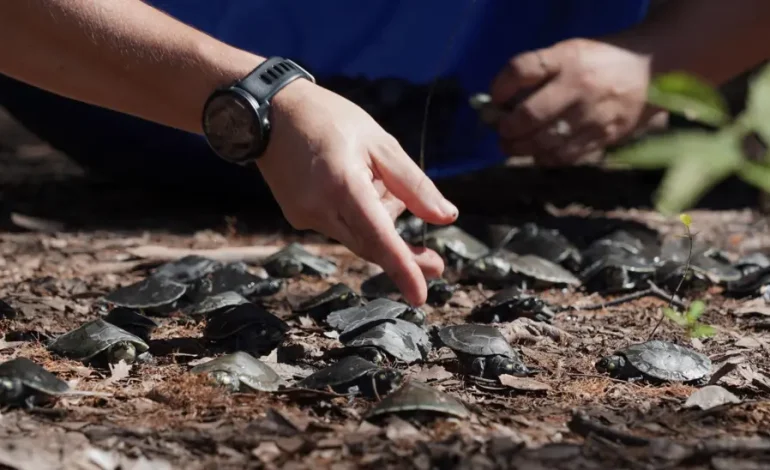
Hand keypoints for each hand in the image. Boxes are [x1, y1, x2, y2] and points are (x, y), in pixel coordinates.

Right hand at [257, 79, 458, 305]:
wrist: (270, 112)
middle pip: (370, 246)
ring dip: (378, 223)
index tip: (420, 296)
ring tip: (379, 182)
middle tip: (436, 261)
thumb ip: (414, 184)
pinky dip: (356, 217)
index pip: (379, 237)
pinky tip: (353, 184)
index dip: (402, 268)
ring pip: (355, 237)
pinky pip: (338, 228)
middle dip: (403, 256)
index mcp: (344, 185)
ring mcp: (304, 216)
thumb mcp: (380, 142)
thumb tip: (446, 217)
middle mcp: (320, 208)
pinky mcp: (297, 217)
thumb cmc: (330, 119)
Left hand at [490, 38, 665, 164]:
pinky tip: (538, 154)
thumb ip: (537, 73)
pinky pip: (565, 156)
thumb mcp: (569, 53)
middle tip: (501, 133)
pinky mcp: (604, 137)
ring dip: (521, 149)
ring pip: (545, 142)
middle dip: (507, 129)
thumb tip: (500, 102)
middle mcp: (579, 87)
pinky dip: (545, 159)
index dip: (500, 86)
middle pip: (529, 115)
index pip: (521, 70)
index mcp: (568, 59)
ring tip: (512, 147)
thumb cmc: (600, 61)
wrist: (653, 69)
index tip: (494, 98)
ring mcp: (593, 115)